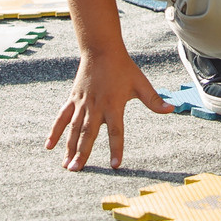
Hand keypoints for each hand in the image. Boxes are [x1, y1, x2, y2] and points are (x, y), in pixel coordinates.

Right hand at [46, 50, 170, 170]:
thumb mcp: (141, 83)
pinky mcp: (73, 99)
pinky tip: (49, 146)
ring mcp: (82, 104)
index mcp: (114, 105)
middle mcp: (96, 107)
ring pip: (73, 129)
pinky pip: (62, 117)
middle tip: (76, 170)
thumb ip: (154, 100)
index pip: (116, 132)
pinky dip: (55, 131)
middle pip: (89, 134)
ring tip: (66, 165)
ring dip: (69, 147)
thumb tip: (172, 109)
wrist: (101, 50)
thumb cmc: (123, 68)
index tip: (115, 165)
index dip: (116, 148)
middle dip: (82, 153)